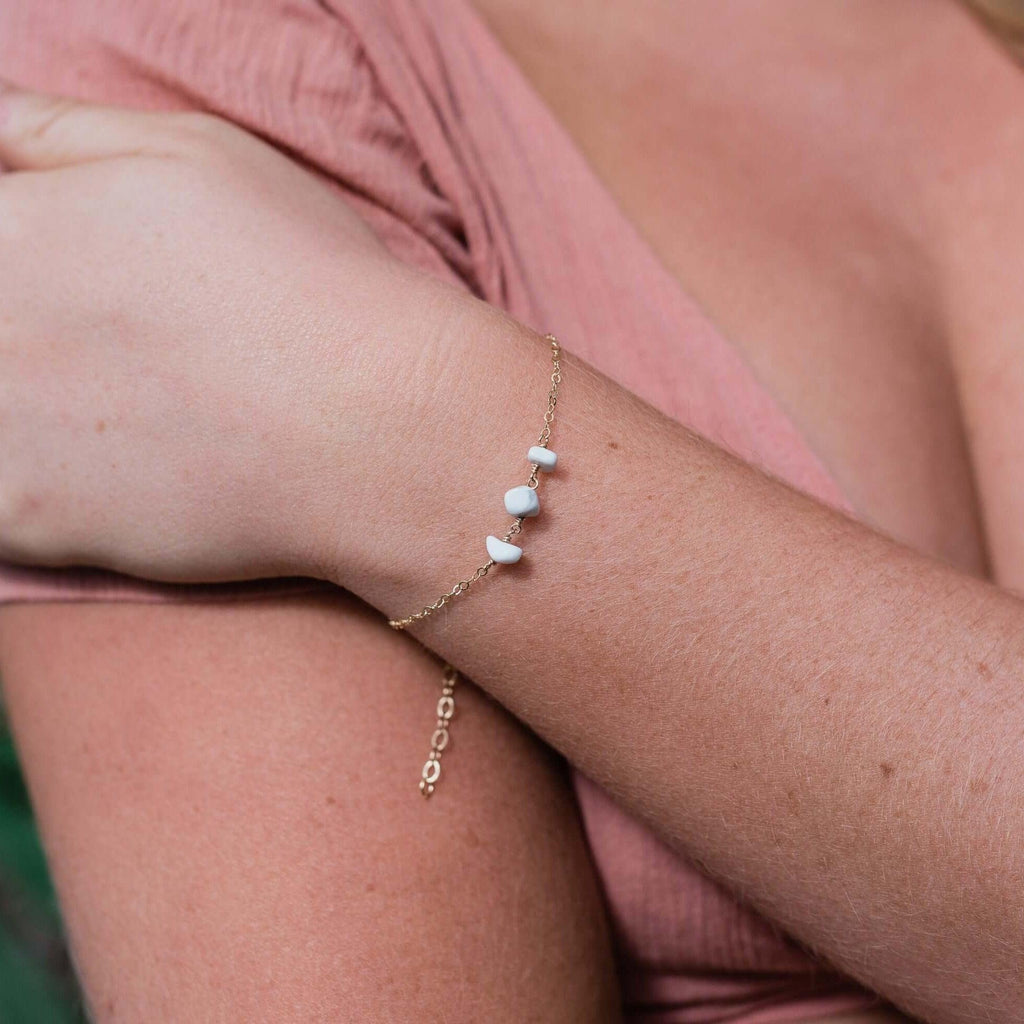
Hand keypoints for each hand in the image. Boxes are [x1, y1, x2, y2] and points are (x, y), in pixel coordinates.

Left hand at [0, 83, 460, 582]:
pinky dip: (47, 494)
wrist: (380, 425)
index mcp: (8, 228)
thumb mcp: (194, 154)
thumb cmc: (305, 279)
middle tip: (126, 365)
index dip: (33, 270)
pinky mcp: (25, 519)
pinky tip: (126, 478)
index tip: (84, 300)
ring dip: (34, 418)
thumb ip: (59, 133)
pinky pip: (2, 510)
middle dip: (39, 344)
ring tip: (127, 419)